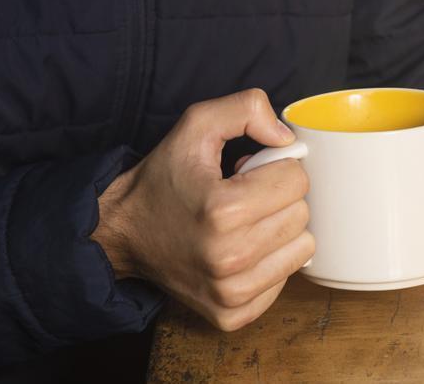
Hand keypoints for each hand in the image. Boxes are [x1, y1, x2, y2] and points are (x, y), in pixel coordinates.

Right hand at [93, 89, 313, 331]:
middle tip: (244, 195)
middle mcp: (228, 257)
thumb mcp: (196, 126)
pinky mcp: (231, 315)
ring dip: (279, 230)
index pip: (297, 180)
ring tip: (243, 222)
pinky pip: (285, 279)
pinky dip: (270, 262)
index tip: (250, 171)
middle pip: (301, 214)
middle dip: (279, 197)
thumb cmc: (163, 180)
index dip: (277, 167)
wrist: (122, 234)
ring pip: (302, 248)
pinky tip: (241, 249)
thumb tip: (288, 138)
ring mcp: (230, 292)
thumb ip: (247, 109)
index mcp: (222, 210)